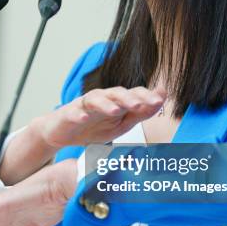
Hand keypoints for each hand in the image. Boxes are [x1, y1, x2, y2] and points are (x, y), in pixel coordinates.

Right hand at [36, 85, 165, 147]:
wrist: (64, 132)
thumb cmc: (95, 126)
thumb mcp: (122, 123)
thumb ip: (141, 112)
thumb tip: (162, 97)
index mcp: (117, 101)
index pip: (134, 94)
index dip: (146, 96)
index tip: (160, 100)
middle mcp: (103, 98)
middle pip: (117, 93)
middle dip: (129, 98)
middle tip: (140, 105)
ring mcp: (85, 105)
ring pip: (96, 99)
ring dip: (106, 104)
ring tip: (116, 111)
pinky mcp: (68, 113)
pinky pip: (73, 112)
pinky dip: (78, 114)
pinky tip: (83, 118)